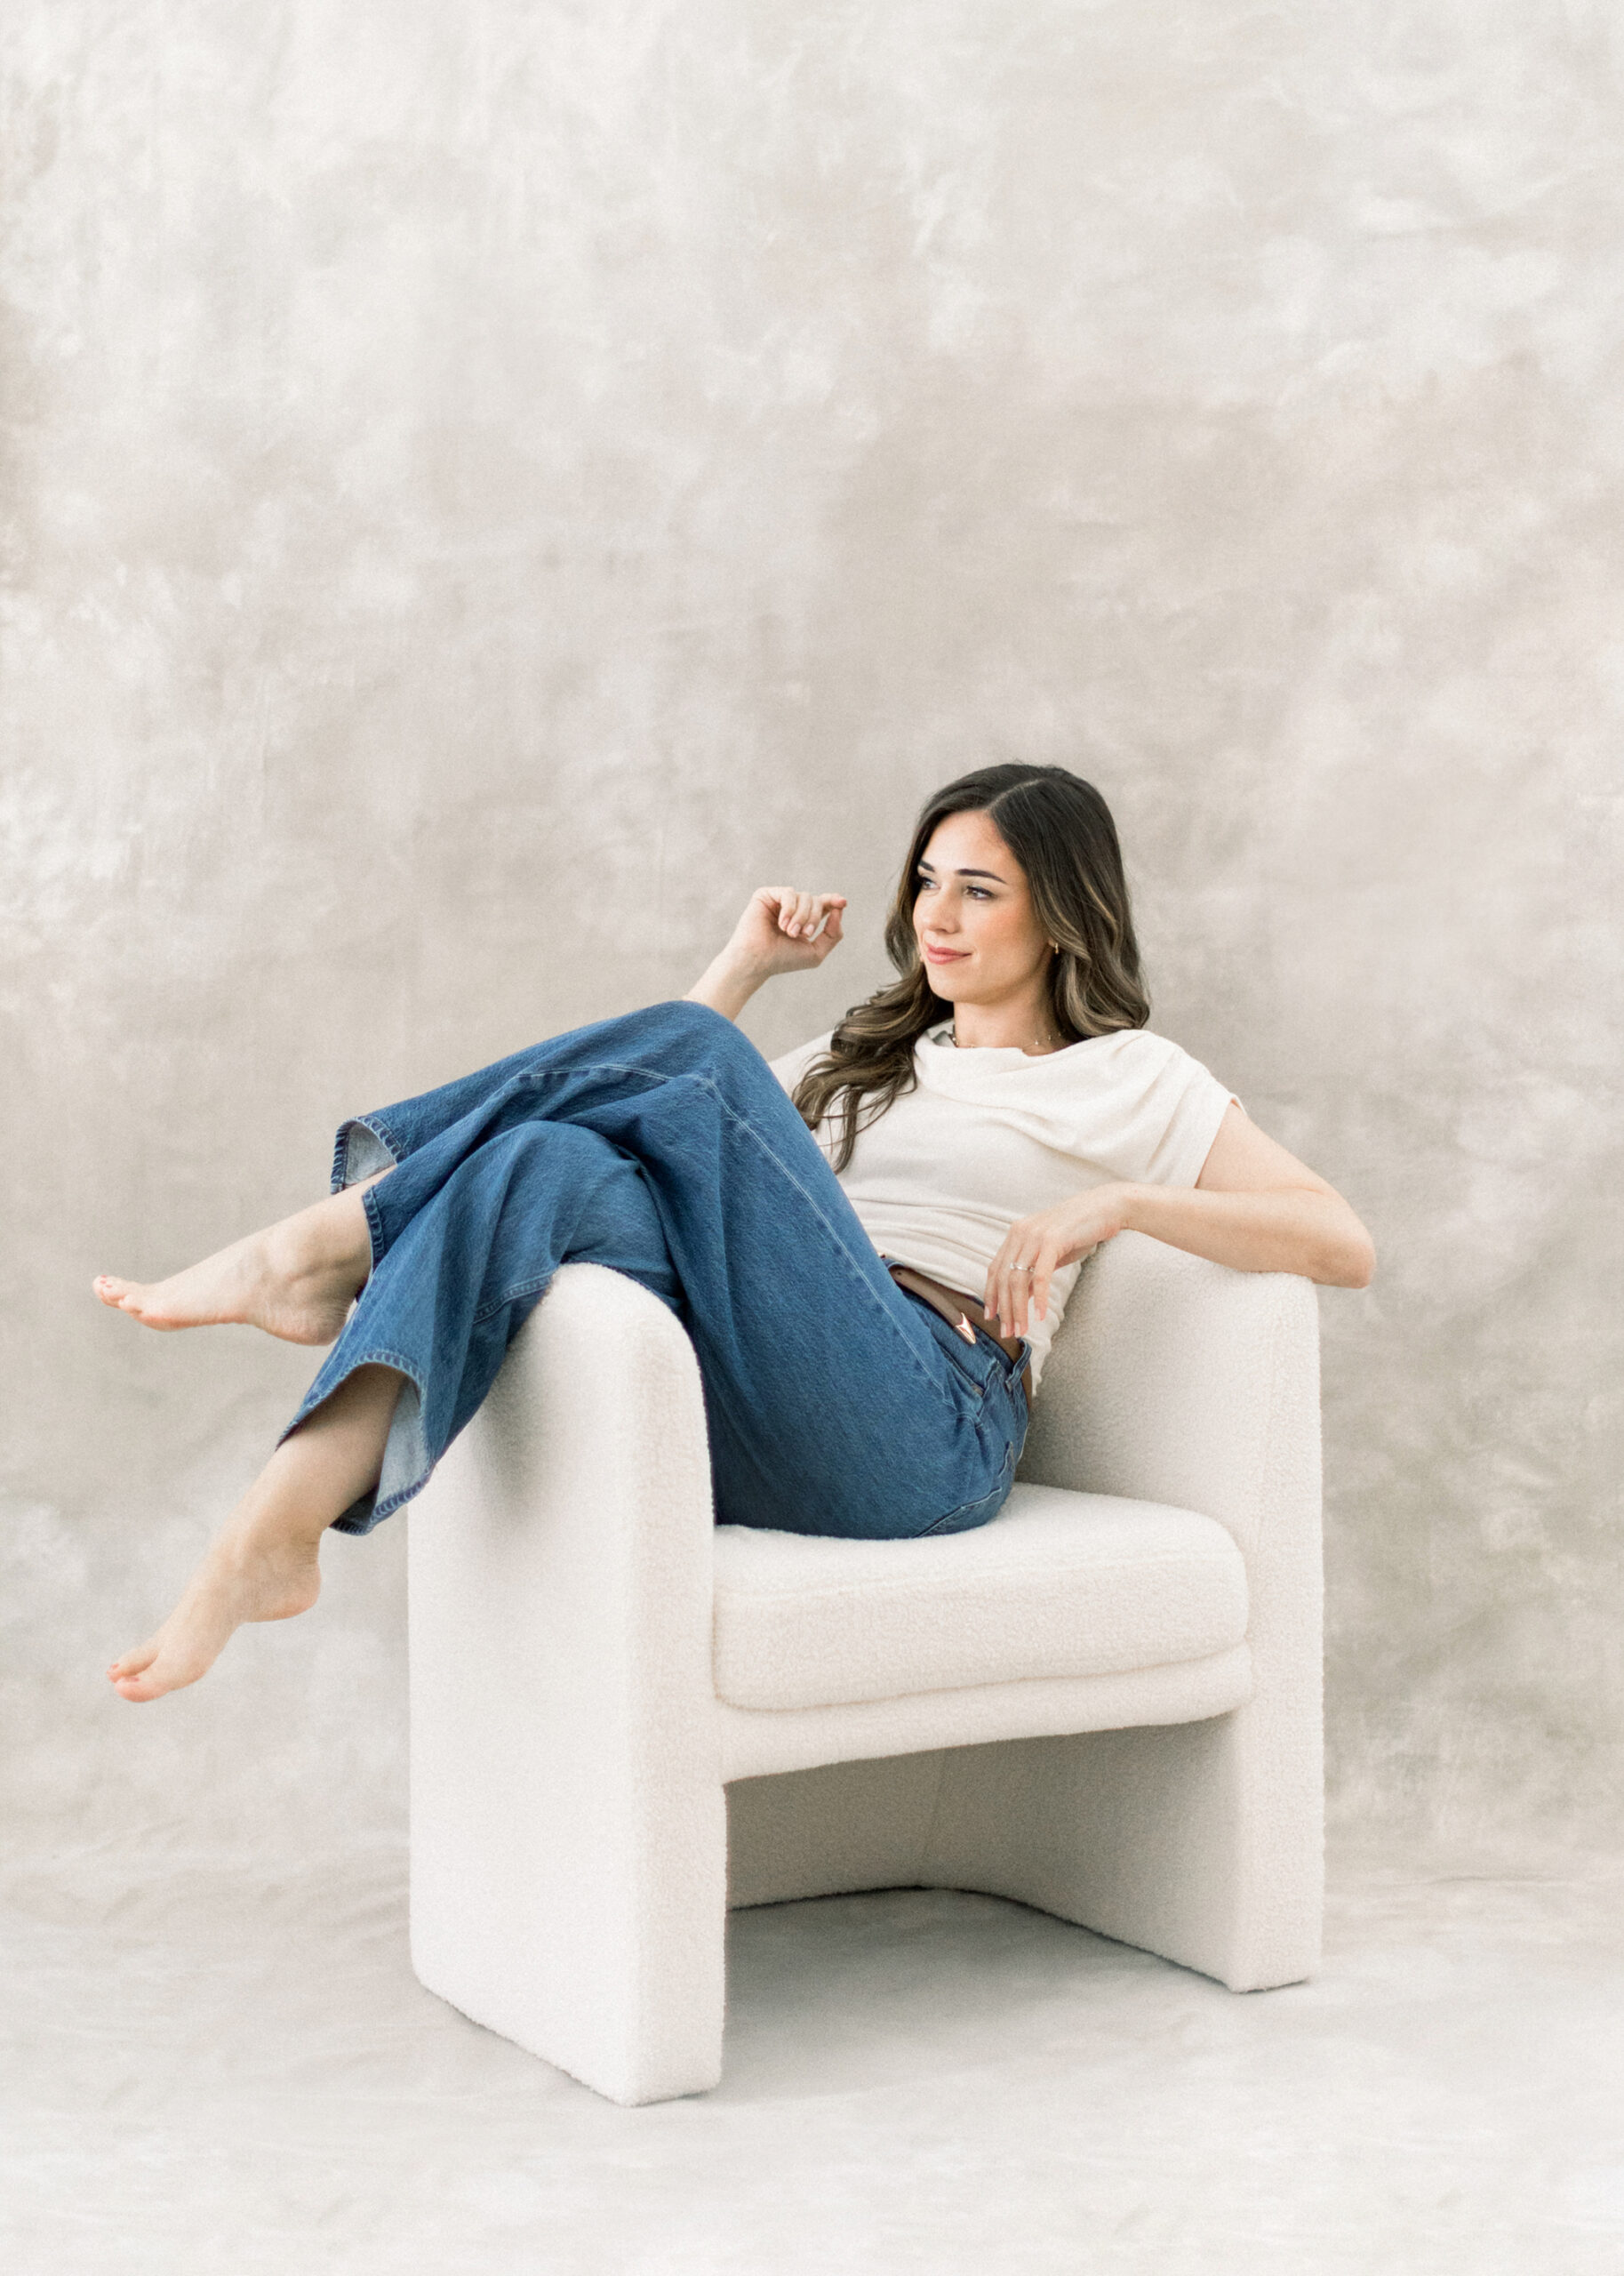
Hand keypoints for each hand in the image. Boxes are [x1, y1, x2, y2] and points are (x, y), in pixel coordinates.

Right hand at [724, 886, 846, 981]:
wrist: (758, 961)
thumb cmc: (783, 959)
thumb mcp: (816, 952)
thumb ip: (834, 934)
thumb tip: (840, 908)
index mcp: (805, 919)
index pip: (824, 904)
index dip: (834, 900)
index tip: (842, 903)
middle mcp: (793, 908)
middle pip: (817, 901)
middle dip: (814, 918)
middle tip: (803, 935)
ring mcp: (779, 901)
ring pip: (805, 896)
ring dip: (801, 917)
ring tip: (790, 933)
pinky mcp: (766, 895)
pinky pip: (789, 893)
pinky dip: (790, 909)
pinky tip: (782, 924)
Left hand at [983, 1186, 1136, 1337]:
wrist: (1107, 1207)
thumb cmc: (1081, 1230)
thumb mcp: (1052, 1252)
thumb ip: (1034, 1270)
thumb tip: (1021, 1296)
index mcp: (1017, 1233)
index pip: (995, 1269)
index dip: (991, 1295)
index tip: (991, 1317)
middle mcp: (1021, 1233)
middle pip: (1004, 1278)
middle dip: (1004, 1309)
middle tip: (1008, 1332)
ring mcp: (1035, 1235)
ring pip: (1018, 1280)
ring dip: (1018, 1309)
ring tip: (1022, 1329)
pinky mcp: (1053, 1240)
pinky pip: (1041, 1276)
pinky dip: (1040, 1298)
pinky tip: (1041, 1315)